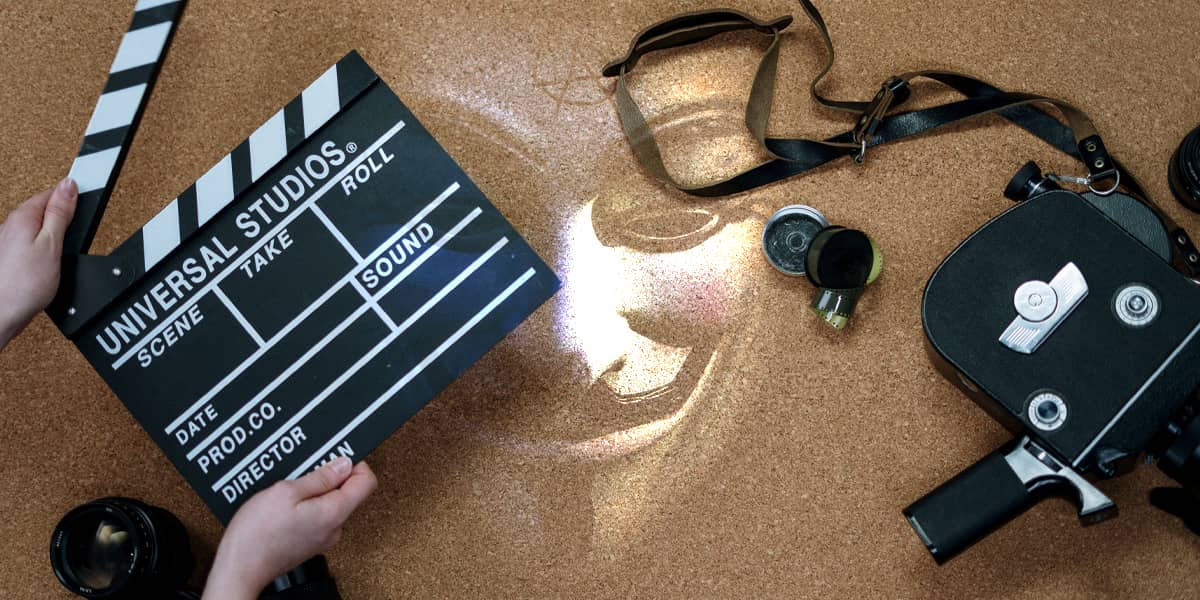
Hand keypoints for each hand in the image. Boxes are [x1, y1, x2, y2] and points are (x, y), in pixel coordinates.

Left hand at [0, 178, 76, 346]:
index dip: (73, 195)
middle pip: (43, 209)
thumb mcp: (52, 244)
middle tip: (80, 227)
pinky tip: (51, 259)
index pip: (52, 193)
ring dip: (54, 231)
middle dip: (64, 214)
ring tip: (67, 243)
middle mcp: (11, 226)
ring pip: (37, 226)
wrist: (1, 313)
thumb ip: (60, 213)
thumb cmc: (23, 284)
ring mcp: (9, 242)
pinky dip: (45, 247)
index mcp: (22, 217)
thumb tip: (68, 185)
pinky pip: (31, 242)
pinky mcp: (11, 258)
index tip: (90, 197)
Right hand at [203, 458, 377, 599]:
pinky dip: (308, 505)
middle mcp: (334, 528)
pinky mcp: (311, 543)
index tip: (336, 456)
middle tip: (306, 470)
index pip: (366, 482)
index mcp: (334, 513)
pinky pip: (319, 516)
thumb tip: (344, 464)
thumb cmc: (257, 533)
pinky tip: (287, 503)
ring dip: (316, 490)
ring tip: (291, 487)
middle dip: (331, 476)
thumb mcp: (286, 492)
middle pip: (349, 492)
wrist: (240, 568)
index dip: (355, 464)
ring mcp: (323, 538)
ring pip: (332, 504)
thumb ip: (320, 478)